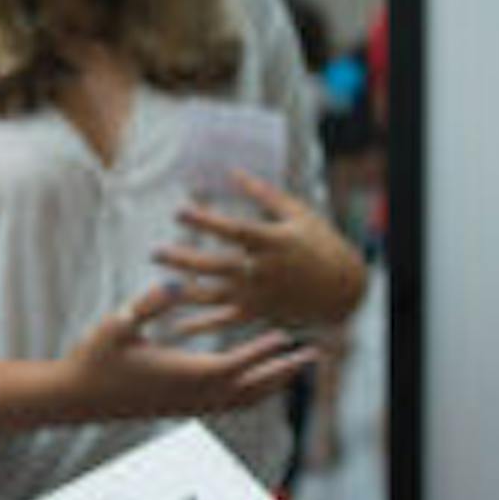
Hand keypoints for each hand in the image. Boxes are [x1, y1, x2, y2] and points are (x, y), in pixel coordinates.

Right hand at [54, 279, 317, 424]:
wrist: (75, 397)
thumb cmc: (93, 358)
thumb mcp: (117, 324)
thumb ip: (149, 304)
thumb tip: (176, 284)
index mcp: (179, 375)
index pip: (233, 365)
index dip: (262, 352)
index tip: (287, 336)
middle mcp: (190, 396)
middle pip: (250, 389)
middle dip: (282, 371)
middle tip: (313, 355)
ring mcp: (187, 406)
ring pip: (242, 400)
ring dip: (272, 384)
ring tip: (294, 367)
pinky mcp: (181, 408)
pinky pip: (228, 405)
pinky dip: (252, 394)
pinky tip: (258, 383)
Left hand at [156, 171, 366, 329]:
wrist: (343, 288)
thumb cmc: (320, 243)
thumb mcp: (298, 213)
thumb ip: (264, 194)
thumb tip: (234, 172)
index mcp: (272, 241)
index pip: (232, 230)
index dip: (205, 221)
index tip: (179, 211)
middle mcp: (262, 270)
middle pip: (215, 265)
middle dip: (184, 259)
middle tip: (155, 251)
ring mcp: (259, 295)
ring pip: (215, 296)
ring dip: (184, 293)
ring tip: (158, 287)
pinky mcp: (258, 313)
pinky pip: (225, 322)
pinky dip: (200, 326)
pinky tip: (175, 326)